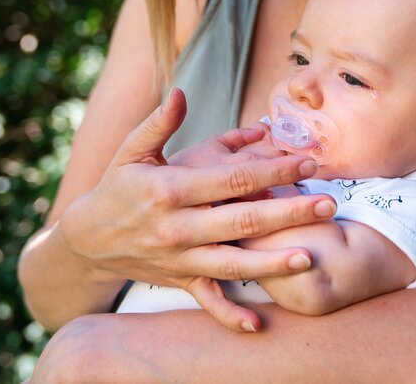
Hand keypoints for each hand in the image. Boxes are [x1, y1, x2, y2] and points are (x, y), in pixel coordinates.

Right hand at [58, 88, 336, 331]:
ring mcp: (178, 258)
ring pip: (232, 263)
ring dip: (272, 262)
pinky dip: (230, 314)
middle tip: (327, 204)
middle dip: (288, 213)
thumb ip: (159, 123)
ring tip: (309, 256)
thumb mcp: (132, 151)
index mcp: (170, 189)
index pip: (232, 179)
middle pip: (242, 220)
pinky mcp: (178, 280)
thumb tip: (180, 92)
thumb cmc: (117, 187)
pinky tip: (257, 324)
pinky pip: (207, 300)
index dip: (273, 171)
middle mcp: (177, 227)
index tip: (306, 164)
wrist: (88, 239)